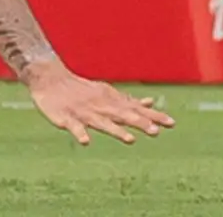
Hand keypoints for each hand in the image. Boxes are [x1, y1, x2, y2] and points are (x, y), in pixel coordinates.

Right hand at [24, 59, 172, 145]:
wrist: (50, 79)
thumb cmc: (82, 89)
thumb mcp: (108, 93)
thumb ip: (129, 101)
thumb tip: (151, 102)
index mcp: (111, 102)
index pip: (136, 109)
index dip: (153, 116)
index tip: (172, 123)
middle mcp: (101, 106)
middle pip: (123, 116)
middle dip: (139, 123)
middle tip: (156, 132)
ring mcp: (84, 113)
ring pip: (102, 123)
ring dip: (116, 130)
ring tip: (130, 140)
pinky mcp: (66, 119)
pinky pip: (74, 128)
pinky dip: (80, 134)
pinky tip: (86, 142)